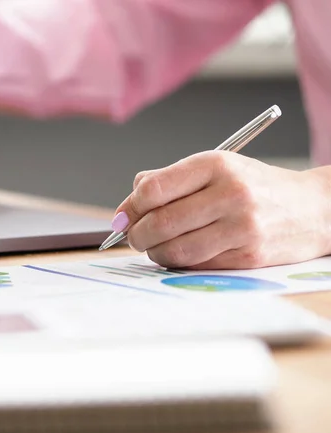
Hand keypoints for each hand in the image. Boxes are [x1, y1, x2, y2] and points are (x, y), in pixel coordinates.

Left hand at [111, 150, 330, 268]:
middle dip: (137, 235)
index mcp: (215, 165)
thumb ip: (169, 180)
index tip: (123, 216)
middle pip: (160, 223)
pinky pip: (197, 265)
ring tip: (154, 247)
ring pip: (175, 250)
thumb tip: (128, 203)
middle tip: (133, 237)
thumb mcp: (216, 167)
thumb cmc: (255, 186)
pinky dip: (178, 263)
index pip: (153, 189)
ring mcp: (241, 227)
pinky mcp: (248, 256)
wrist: (314, 208)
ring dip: (155, 253)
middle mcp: (229, 193)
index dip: (130, 207)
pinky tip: (179, 255)